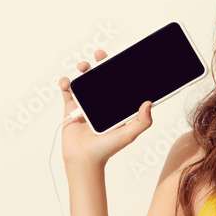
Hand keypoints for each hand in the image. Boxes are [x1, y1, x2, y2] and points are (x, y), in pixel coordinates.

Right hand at [59, 49, 153, 165]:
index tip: (121, 58)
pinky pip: (67, 92)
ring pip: (84, 81)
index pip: (119, 82)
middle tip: (100, 55)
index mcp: (115, 105)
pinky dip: (66, 83)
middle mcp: (101, 102)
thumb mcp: (128, 134)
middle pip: (101, 77)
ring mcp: (86, 104)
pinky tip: (67, 82)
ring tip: (83, 67)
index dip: (120, 69)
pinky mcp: (71, 108)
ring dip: (83, 69)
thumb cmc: (107, 149)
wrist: (84, 160)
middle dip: (100, 63)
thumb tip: (149, 103)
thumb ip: (142, 121)